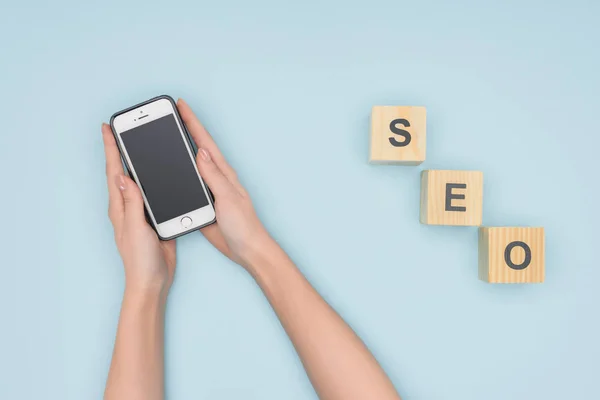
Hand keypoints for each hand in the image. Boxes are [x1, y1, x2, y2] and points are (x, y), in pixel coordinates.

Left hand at [102, 124, 176, 296]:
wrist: (152, 281)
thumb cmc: (140, 260)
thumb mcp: (136, 228)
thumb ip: (132, 202)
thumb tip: (123, 176)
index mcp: (120, 207)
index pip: (114, 171)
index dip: (111, 148)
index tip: (108, 128)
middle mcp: (127, 207)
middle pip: (123, 172)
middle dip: (121, 149)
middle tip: (121, 129)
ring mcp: (140, 212)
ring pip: (139, 181)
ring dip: (138, 162)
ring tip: (138, 144)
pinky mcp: (154, 218)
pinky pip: (153, 193)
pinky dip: (154, 180)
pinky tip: (160, 174)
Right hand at [177, 99, 272, 268]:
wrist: (246, 249)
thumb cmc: (244, 224)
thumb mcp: (228, 198)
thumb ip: (213, 176)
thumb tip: (200, 152)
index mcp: (223, 172)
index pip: (204, 142)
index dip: (192, 123)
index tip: (181, 105)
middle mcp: (215, 178)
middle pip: (195, 149)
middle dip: (183, 130)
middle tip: (168, 115)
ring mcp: (208, 190)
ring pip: (189, 166)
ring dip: (177, 151)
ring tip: (163, 136)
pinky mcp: (202, 204)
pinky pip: (186, 185)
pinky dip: (176, 175)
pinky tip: (167, 172)